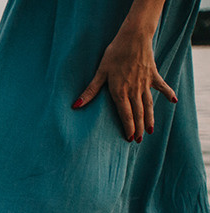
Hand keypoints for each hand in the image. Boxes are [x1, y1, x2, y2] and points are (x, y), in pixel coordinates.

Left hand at [71, 22, 176, 141]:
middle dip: (139, 128)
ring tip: (151, 130)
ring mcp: (145, 83)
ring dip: (150, 118)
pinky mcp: (153, 74)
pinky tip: (173, 101)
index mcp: (120, 91)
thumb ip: (90, 91)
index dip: (128, 126)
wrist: (133, 37)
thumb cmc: (114, 54)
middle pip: (138, 112)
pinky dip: (168, 93)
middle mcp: (134, 90)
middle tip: (139, 140)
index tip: (129, 138)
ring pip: (148, 104)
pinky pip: (162, 86)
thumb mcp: (100, 73)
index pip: (125, 114)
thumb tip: (75, 106)